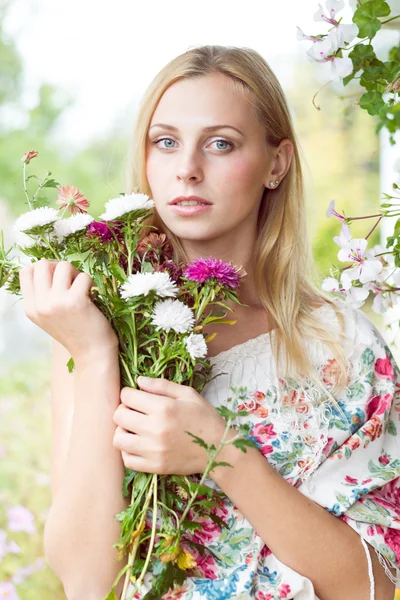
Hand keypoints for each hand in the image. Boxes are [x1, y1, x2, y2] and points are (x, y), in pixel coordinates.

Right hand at [19, 259, 117, 360]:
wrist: (92, 353)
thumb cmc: (75, 331)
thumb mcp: (49, 316)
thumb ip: (44, 295)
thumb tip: (49, 265)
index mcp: (31, 308)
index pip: (26, 272)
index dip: (43, 268)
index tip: (57, 277)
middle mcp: (40, 305)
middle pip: (42, 264)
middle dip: (59, 267)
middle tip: (71, 281)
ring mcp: (56, 302)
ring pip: (63, 266)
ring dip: (76, 274)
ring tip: (82, 289)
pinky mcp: (76, 301)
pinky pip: (83, 277)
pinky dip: (90, 284)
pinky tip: (92, 298)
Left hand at [112, 377, 226, 474]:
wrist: (219, 450)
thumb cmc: (205, 418)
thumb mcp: (188, 395)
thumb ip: (162, 385)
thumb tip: (138, 380)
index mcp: (164, 408)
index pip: (127, 396)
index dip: (129, 393)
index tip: (136, 396)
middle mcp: (155, 429)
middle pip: (119, 416)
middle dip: (124, 409)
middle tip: (135, 411)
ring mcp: (153, 450)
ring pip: (118, 439)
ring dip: (123, 431)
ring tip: (135, 429)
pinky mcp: (154, 467)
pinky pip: (127, 459)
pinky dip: (128, 451)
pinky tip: (139, 444)